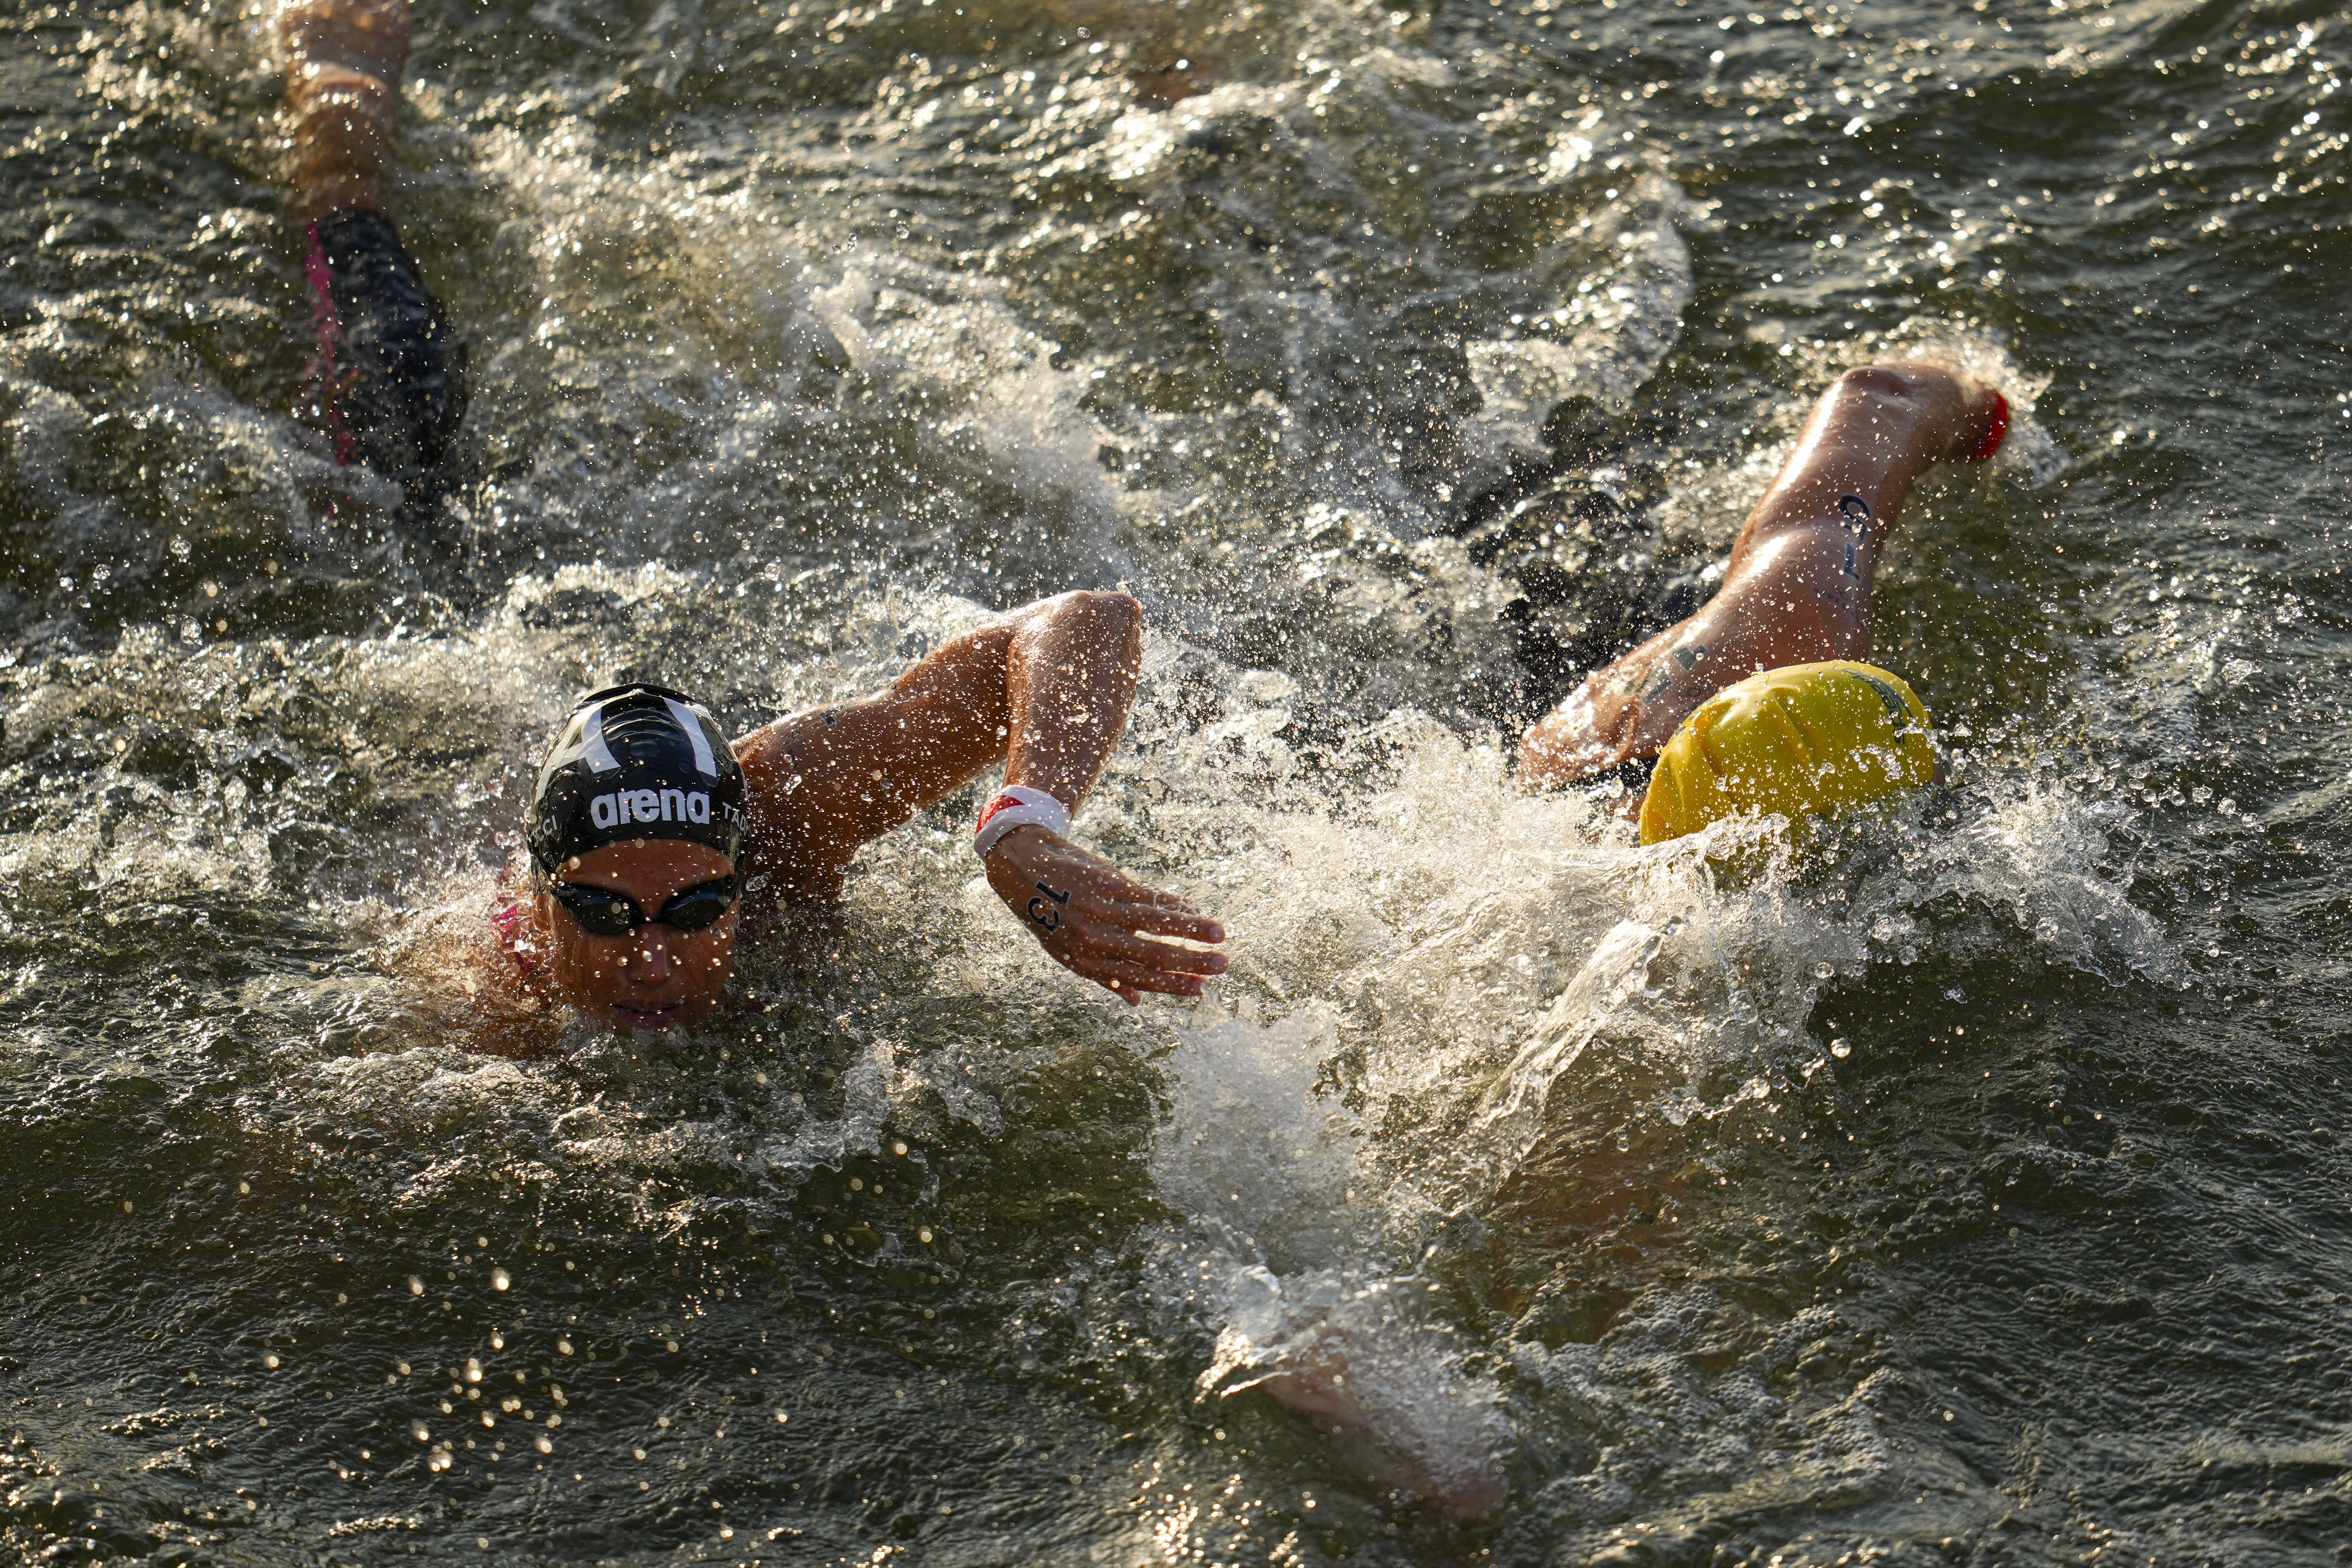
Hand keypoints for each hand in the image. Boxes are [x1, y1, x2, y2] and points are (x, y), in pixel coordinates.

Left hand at [984, 827, 1225, 1004]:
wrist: (1023, 868)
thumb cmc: (1049, 914)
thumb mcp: (1066, 952)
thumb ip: (1103, 976)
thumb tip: (1135, 1003)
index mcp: (1085, 962)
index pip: (1137, 979)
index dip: (1172, 986)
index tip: (1200, 989)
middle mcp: (1093, 940)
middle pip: (1151, 955)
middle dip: (1190, 962)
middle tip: (1222, 965)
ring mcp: (1100, 911)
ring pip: (1155, 924)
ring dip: (1191, 930)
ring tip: (1219, 934)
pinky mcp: (1106, 884)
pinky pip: (1147, 897)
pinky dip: (1173, 904)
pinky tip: (1193, 909)